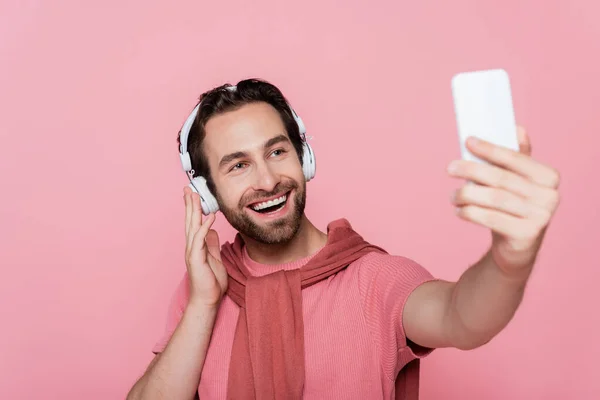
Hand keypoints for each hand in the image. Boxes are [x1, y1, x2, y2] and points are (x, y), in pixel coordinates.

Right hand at [183, 187, 227, 306]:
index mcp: (196, 246)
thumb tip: (213, 230)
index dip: (193, 208)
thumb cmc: (211, 281)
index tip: (193, 194)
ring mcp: (192, 252)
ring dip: (194, 211)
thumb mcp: (215, 257)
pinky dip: (205, 228)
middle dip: (189, 204)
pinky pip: (200, 240)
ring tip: (195, 196)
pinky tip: (210, 218)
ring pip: (193, 227)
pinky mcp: (196, 259)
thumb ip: (212, 243)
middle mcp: (192, 247)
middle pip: (190, 221)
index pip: (193, 223)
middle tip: (188, 189)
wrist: (208, 299)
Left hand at [447, 127, 560, 275]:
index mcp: (549, 177)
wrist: (517, 248)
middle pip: (501, 178)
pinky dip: (470, 212)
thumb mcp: (517, 182)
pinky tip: (459, 211)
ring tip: (452, 196)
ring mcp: (540, 217)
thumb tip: (516, 128)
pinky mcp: (526, 235)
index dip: (490, 149)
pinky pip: (491, 218)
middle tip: (450, 168)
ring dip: (466, 194)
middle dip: (471, 170)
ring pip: (494, 199)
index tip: (468, 141)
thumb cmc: (512, 207)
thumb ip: (517, 157)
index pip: (516, 158)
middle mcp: (549, 196)